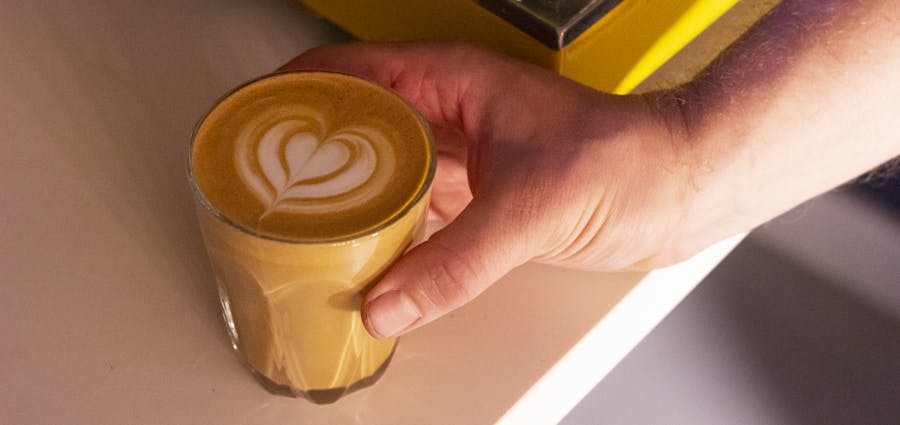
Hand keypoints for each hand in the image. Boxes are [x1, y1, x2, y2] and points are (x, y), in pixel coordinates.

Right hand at [282, 42, 695, 337]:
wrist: (679, 186)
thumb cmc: (627, 160)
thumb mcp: (532, 210)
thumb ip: (456, 262)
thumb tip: (389, 300)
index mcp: (449, 81)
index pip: (346, 73)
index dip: (291, 95)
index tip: (248, 127)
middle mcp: (446, 112)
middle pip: (353, 125)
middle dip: (306, 154)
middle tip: (262, 192)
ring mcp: (459, 153)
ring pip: (380, 169)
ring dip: (344, 196)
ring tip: (299, 228)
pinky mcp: (475, 193)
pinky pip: (411, 207)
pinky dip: (383, 226)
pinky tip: (362, 253)